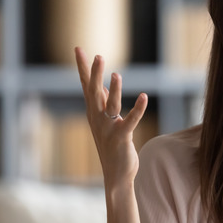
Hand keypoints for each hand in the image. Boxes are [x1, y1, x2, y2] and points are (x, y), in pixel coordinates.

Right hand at [75, 47, 147, 183]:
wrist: (116, 174)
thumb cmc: (112, 146)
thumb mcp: (105, 121)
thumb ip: (104, 103)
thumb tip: (102, 85)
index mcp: (94, 112)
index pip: (86, 85)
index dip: (82, 67)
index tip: (78, 48)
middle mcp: (98, 118)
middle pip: (94, 92)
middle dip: (94, 73)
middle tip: (97, 55)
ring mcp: (108, 128)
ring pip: (110, 105)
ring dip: (114, 90)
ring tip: (117, 74)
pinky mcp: (121, 137)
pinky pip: (131, 120)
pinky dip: (138, 108)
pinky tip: (144, 96)